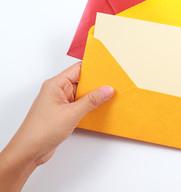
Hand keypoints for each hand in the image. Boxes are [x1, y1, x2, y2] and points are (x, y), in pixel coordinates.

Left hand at [0, 62, 113, 191]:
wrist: (29, 152)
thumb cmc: (41, 131)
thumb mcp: (71, 113)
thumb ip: (91, 101)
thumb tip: (106, 90)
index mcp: (55, 84)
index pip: (78, 69)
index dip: (93, 68)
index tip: (108, 70)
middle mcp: (57, 91)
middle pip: (81, 82)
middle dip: (96, 84)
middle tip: (113, 85)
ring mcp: (60, 103)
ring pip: (81, 95)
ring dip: (93, 97)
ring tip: (109, 97)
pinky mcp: (63, 114)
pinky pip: (79, 106)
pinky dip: (89, 107)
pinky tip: (99, 109)